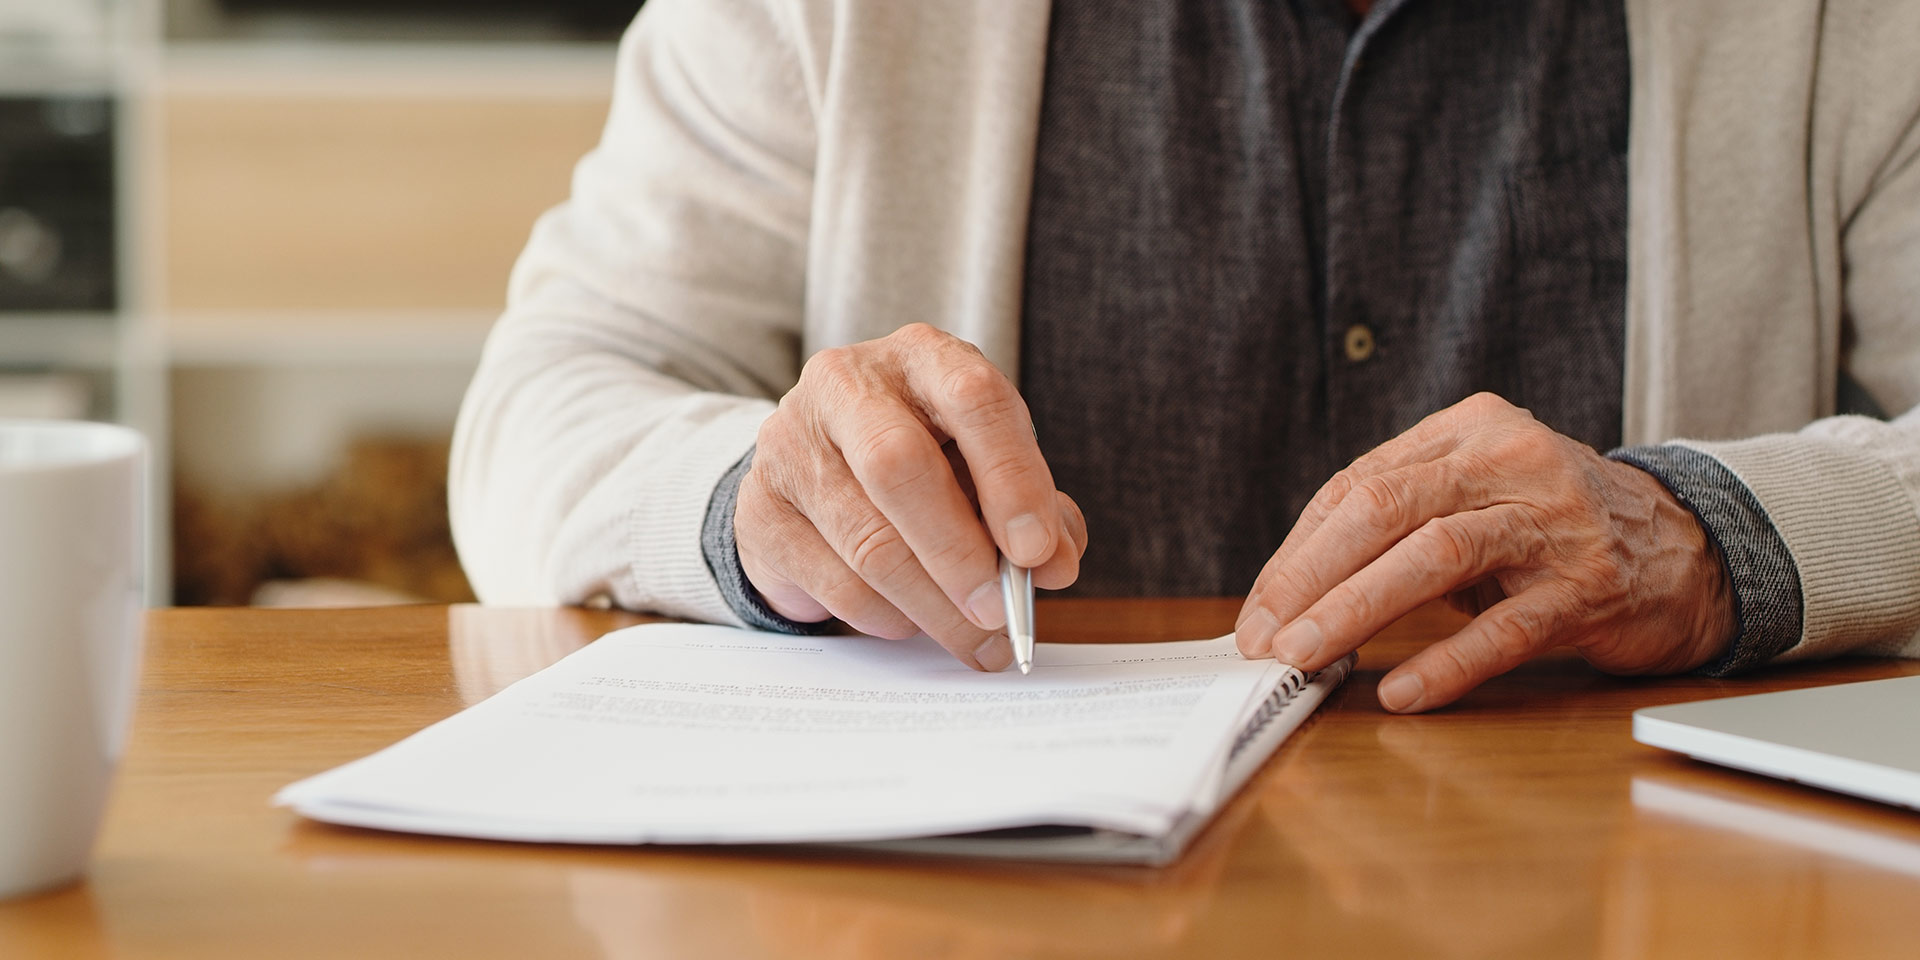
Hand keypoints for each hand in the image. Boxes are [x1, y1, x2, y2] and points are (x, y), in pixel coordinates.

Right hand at [736, 324, 1086, 669]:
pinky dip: (888, 616)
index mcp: (922, 356)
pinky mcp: (761, 509)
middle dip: (959, 553)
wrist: (816, 470)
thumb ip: (1038, 512)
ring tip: (976, 639)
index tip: (1037, 551)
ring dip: (933, 606)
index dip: (1011, 477)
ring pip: (867, 541)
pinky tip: (914, 621)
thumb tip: (1055, 564)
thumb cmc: (927, 464)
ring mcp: (790, 444)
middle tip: (1000, 612)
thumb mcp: (990, 469)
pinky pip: (834, 581)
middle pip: (898, 466)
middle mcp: (847, 385)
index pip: (973, 398)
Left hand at [1235, 393, 1734, 712]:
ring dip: (1356, 610)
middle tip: (1265, 637)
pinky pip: (1505, 627)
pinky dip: (1446, 661)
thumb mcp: (1476, 497)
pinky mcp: (1591, 587)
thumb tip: (1292, 593)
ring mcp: (1555, 522)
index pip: (1358, 484)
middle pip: (1384, 509)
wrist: (1691, 549)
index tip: (1259, 609)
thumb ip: (1398, 522)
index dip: (1299, 551)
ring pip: (1434, 557)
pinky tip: (1401, 691)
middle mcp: (1512, 459)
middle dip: (1310, 578)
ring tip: (1306, 657)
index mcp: (1470, 428)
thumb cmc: (1554, 527)